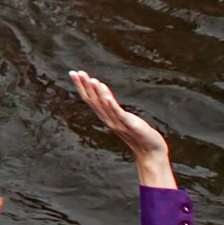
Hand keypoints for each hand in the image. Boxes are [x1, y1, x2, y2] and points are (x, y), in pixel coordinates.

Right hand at [71, 69, 175, 187]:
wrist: (150, 151)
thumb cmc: (137, 132)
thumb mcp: (121, 116)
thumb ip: (110, 103)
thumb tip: (101, 87)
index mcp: (105, 116)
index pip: (89, 99)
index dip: (81, 86)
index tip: (73, 73)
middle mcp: (108, 120)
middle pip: (93, 101)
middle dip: (84, 86)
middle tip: (76, 73)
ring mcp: (118, 123)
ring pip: (104, 106)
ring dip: (97, 93)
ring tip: (91, 79)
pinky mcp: (130, 125)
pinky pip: (119, 114)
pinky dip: (112, 106)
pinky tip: (107, 97)